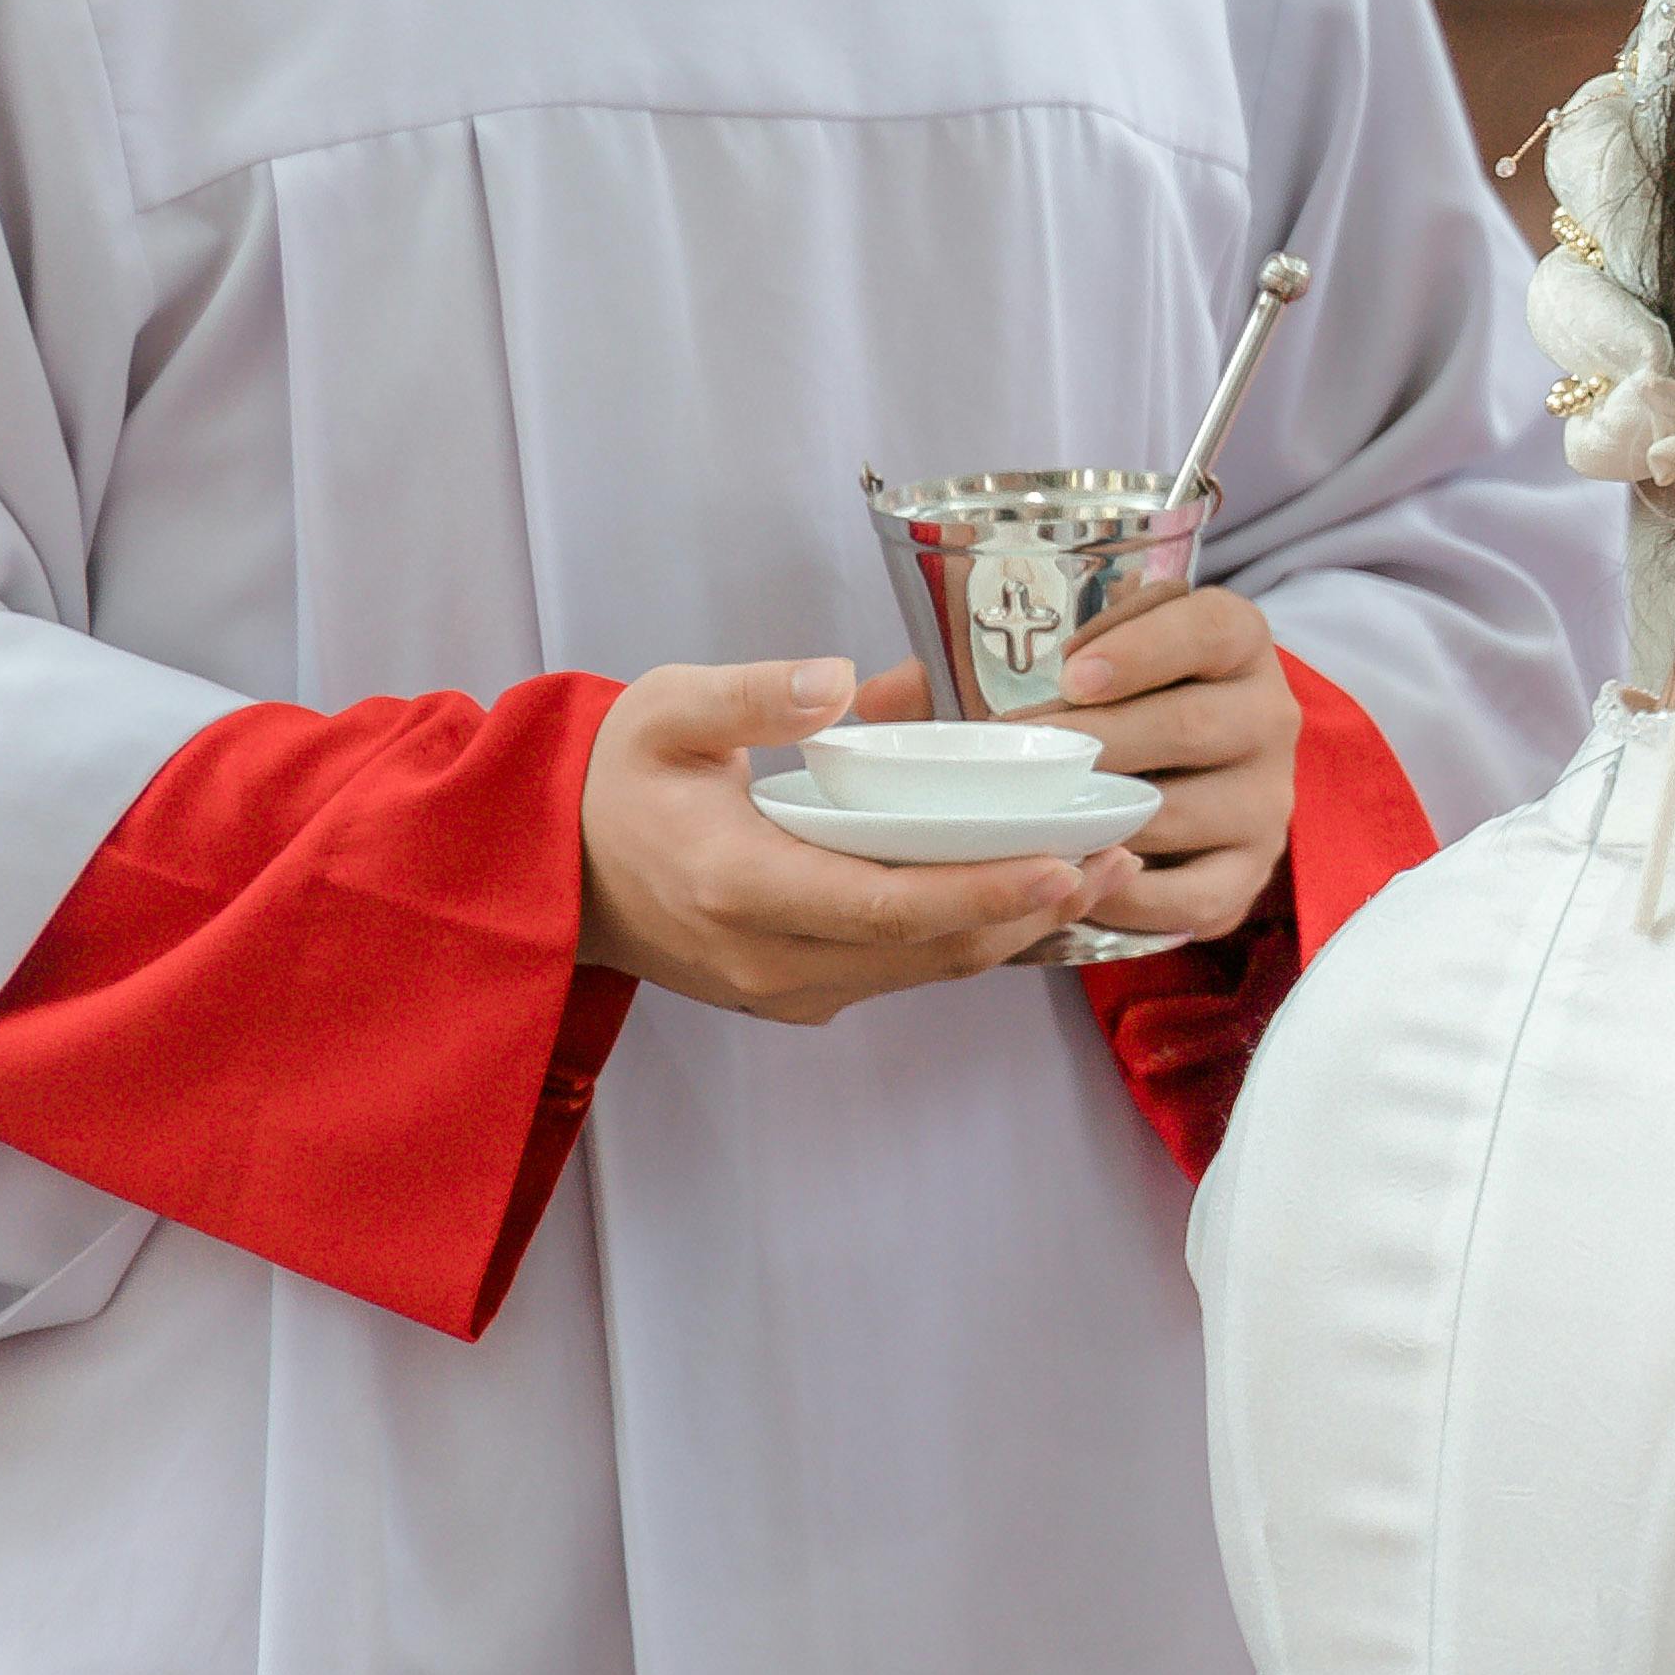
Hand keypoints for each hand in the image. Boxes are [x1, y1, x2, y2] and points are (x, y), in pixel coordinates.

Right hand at [577, 659, 1119, 1023]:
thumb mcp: (664, 710)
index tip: (1064, 864)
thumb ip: (753, 695)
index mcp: (737, 885)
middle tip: (1121, 854)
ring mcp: (785, 988)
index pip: (885, 904)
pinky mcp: (798, 992)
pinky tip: (1030, 893)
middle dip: (1034, 907)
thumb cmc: (612, 781)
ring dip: (1018, 925)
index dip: (983, 890)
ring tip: (1104, 870)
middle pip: (930, 948)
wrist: (553, 869)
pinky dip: (971, 934)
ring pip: (928, 968)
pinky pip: (904, 970)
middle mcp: (768, 956)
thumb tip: (844, 682)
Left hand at [1013, 583, 1301, 946]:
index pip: (1210, 628)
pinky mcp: (1250, 871)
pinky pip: (1196, 895)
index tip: (1072, 675)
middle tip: (1019, 754)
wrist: (1190, 770)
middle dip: (1098, 741)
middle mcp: (1268, 717)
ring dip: (1101, 821)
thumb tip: (900, 691)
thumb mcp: (1092, 652)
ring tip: (1029, 819)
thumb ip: (1025, 652)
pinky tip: (1077, 879)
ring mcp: (1266, 799)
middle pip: (1192, 725)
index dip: (1144, 648)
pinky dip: (1130, 895)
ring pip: (1183, 813)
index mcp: (1237, 644)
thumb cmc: (1121, 702)